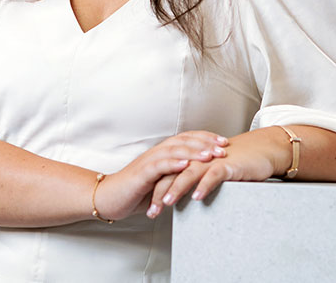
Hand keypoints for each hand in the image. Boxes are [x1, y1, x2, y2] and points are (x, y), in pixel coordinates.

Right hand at [93, 131, 227, 220]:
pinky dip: (174, 163)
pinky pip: (159, 165)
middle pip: (185, 140)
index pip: (189, 139)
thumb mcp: (163, 181)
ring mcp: (149, 161)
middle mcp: (158, 152)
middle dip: (206, 142)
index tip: (225, 142)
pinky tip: (186, 164)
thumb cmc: (136, 191)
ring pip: (175, 150)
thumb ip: (179, 176)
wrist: (109, 197)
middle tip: (224, 147)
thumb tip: (202, 179)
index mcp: (164, 152)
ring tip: (211, 155)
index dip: (207, 138)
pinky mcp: (142, 173)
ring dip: (194, 151)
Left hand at [145, 127, 289, 218]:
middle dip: (160, 193)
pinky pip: (213, 175)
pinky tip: (198, 197)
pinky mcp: (226, 165)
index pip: (168, 175)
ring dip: (176, 188)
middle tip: (151, 212)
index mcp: (192, 161)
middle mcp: (198, 159)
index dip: (156, 191)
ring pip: (189, 174)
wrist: (259, 150)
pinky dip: (204, 185)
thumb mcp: (211, 171)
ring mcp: (211, 161)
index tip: (148, 209)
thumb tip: (183, 200)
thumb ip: (196, 180)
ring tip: (166, 202)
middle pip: (173, 175)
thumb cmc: (235, 163)